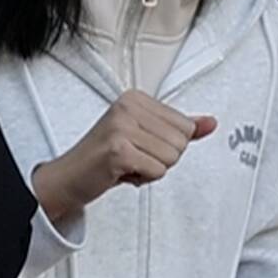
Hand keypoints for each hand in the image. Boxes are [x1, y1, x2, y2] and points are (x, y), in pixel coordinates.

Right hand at [29, 91, 215, 226]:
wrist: (67, 177)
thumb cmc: (103, 157)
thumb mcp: (145, 135)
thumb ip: (180, 128)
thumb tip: (210, 123)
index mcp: (135, 98)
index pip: (185, 125)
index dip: (167, 144)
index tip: (141, 144)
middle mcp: (128, 108)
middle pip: (181, 142)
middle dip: (161, 158)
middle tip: (134, 157)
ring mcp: (121, 127)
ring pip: (171, 158)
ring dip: (151, 169)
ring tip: (128, 164)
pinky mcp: (118, 150)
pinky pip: (157, 171)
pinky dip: (143, 178)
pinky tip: (122, 172)